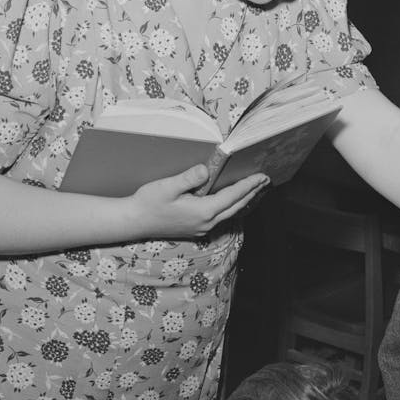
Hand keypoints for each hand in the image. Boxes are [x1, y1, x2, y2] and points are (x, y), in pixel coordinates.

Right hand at [128, 164, 268, 237]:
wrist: (134, 221)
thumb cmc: (148, 203)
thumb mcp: (167, 187)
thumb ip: (188, 178)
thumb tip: (206, 170)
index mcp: (203, 211)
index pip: (233, 196)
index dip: (249, 185)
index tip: (262, 176)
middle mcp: (206, 222)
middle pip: (237, 206)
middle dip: (252, 193)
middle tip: (265, 180)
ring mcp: (202, 228)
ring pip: (231, 213)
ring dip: (244, 200)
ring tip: (256, 189)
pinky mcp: (196, 228)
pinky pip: (222, 217)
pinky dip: (233, 207)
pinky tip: (233, 201)